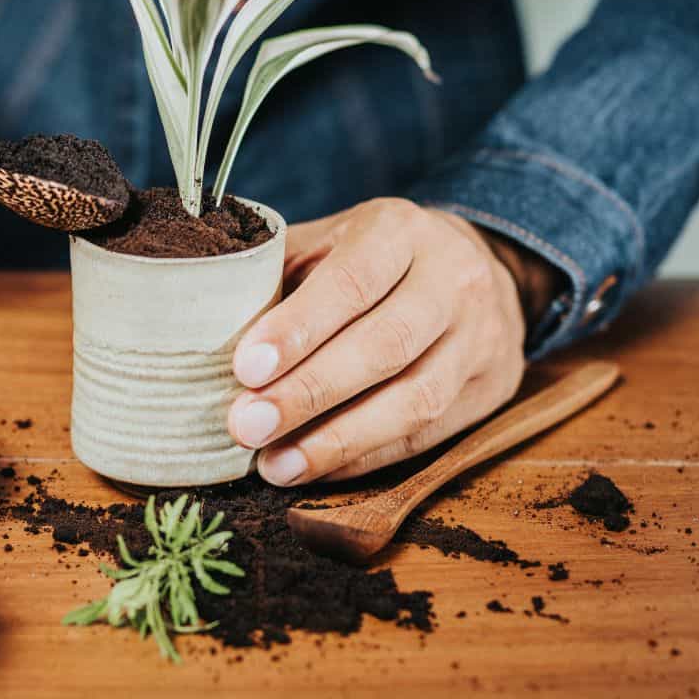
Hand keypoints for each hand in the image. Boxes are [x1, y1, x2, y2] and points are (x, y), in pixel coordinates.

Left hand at [227, 198, 537, 484]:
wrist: (476, 266)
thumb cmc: (372, 258)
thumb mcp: (328, 242)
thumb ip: (279, 276)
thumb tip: (207, 331)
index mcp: (401, 230)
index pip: (351, 281)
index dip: (298, 329)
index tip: (244, 369)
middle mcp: (454, 279)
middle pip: (385, 345)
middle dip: (309, 393)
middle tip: (247, 426)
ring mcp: (482, 337)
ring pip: (415, 399)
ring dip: (339, 440)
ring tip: (276, 465)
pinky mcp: (492, 388)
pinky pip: (428, 434)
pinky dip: (367, 457)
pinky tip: (317, 468)